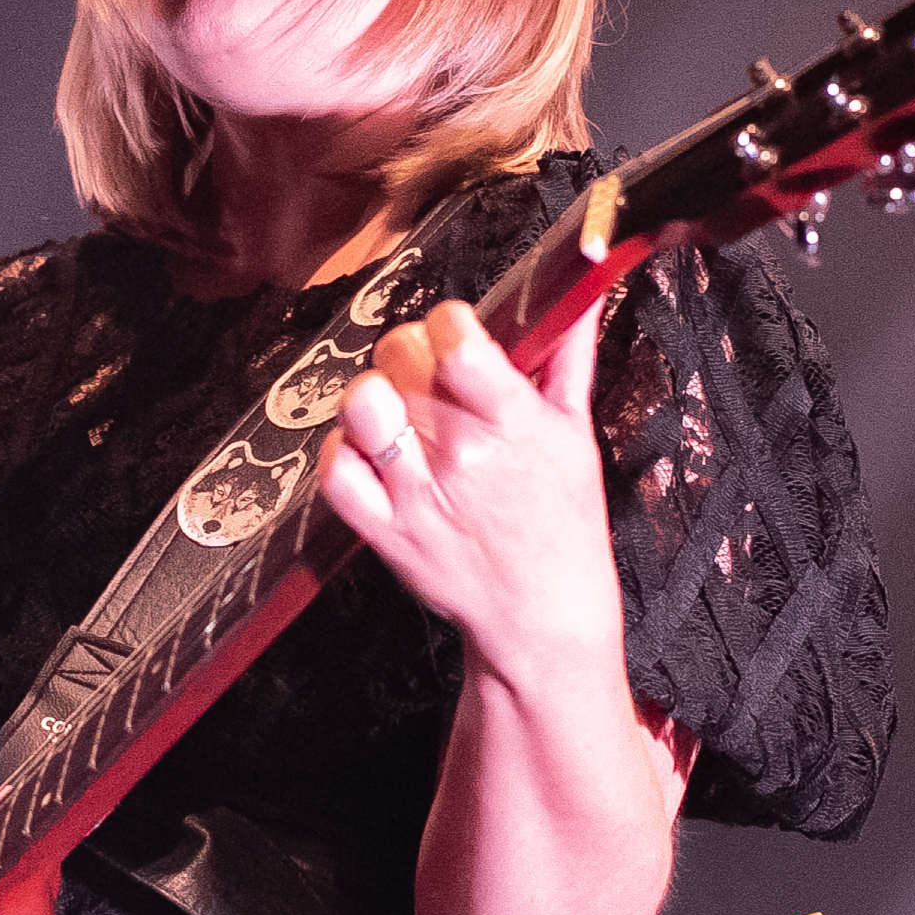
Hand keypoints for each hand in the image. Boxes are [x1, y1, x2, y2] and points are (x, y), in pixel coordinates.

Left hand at [313, 295, 625, 690]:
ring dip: (373, 397)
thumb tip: (579, 298)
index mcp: (514, 423)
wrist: (542, 615)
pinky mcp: (385, 530)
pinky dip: (342, 453)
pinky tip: (370, 454)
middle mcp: (462, 454)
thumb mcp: (576, 436)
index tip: (456, 333)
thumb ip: (568, 359)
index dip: (449, 322)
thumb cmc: (563, 527)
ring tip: (396, 413)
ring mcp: (417, 493)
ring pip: (361, 404)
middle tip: (428, 377)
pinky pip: (335, 469)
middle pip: (399, 357)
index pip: (456, 338)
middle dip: (411, 354)